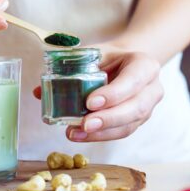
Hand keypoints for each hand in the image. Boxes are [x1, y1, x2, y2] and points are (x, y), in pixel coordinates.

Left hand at [33, 45, 163, 141]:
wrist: (125, 63)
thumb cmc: (108, 58)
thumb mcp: (93, 54)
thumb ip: (69, 68)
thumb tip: (38, 91)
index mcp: (144, 65)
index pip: (133, 80)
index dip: (113, 94)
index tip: (90, 102)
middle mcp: (152, 88)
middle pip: (135, 108)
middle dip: (108, 119)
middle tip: (85, 124)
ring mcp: (147, 108)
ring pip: (129, 125)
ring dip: (101, 133)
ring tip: (76, 134)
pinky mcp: (137, 122)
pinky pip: (121, 133)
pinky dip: (100, 136)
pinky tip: (80, 136)